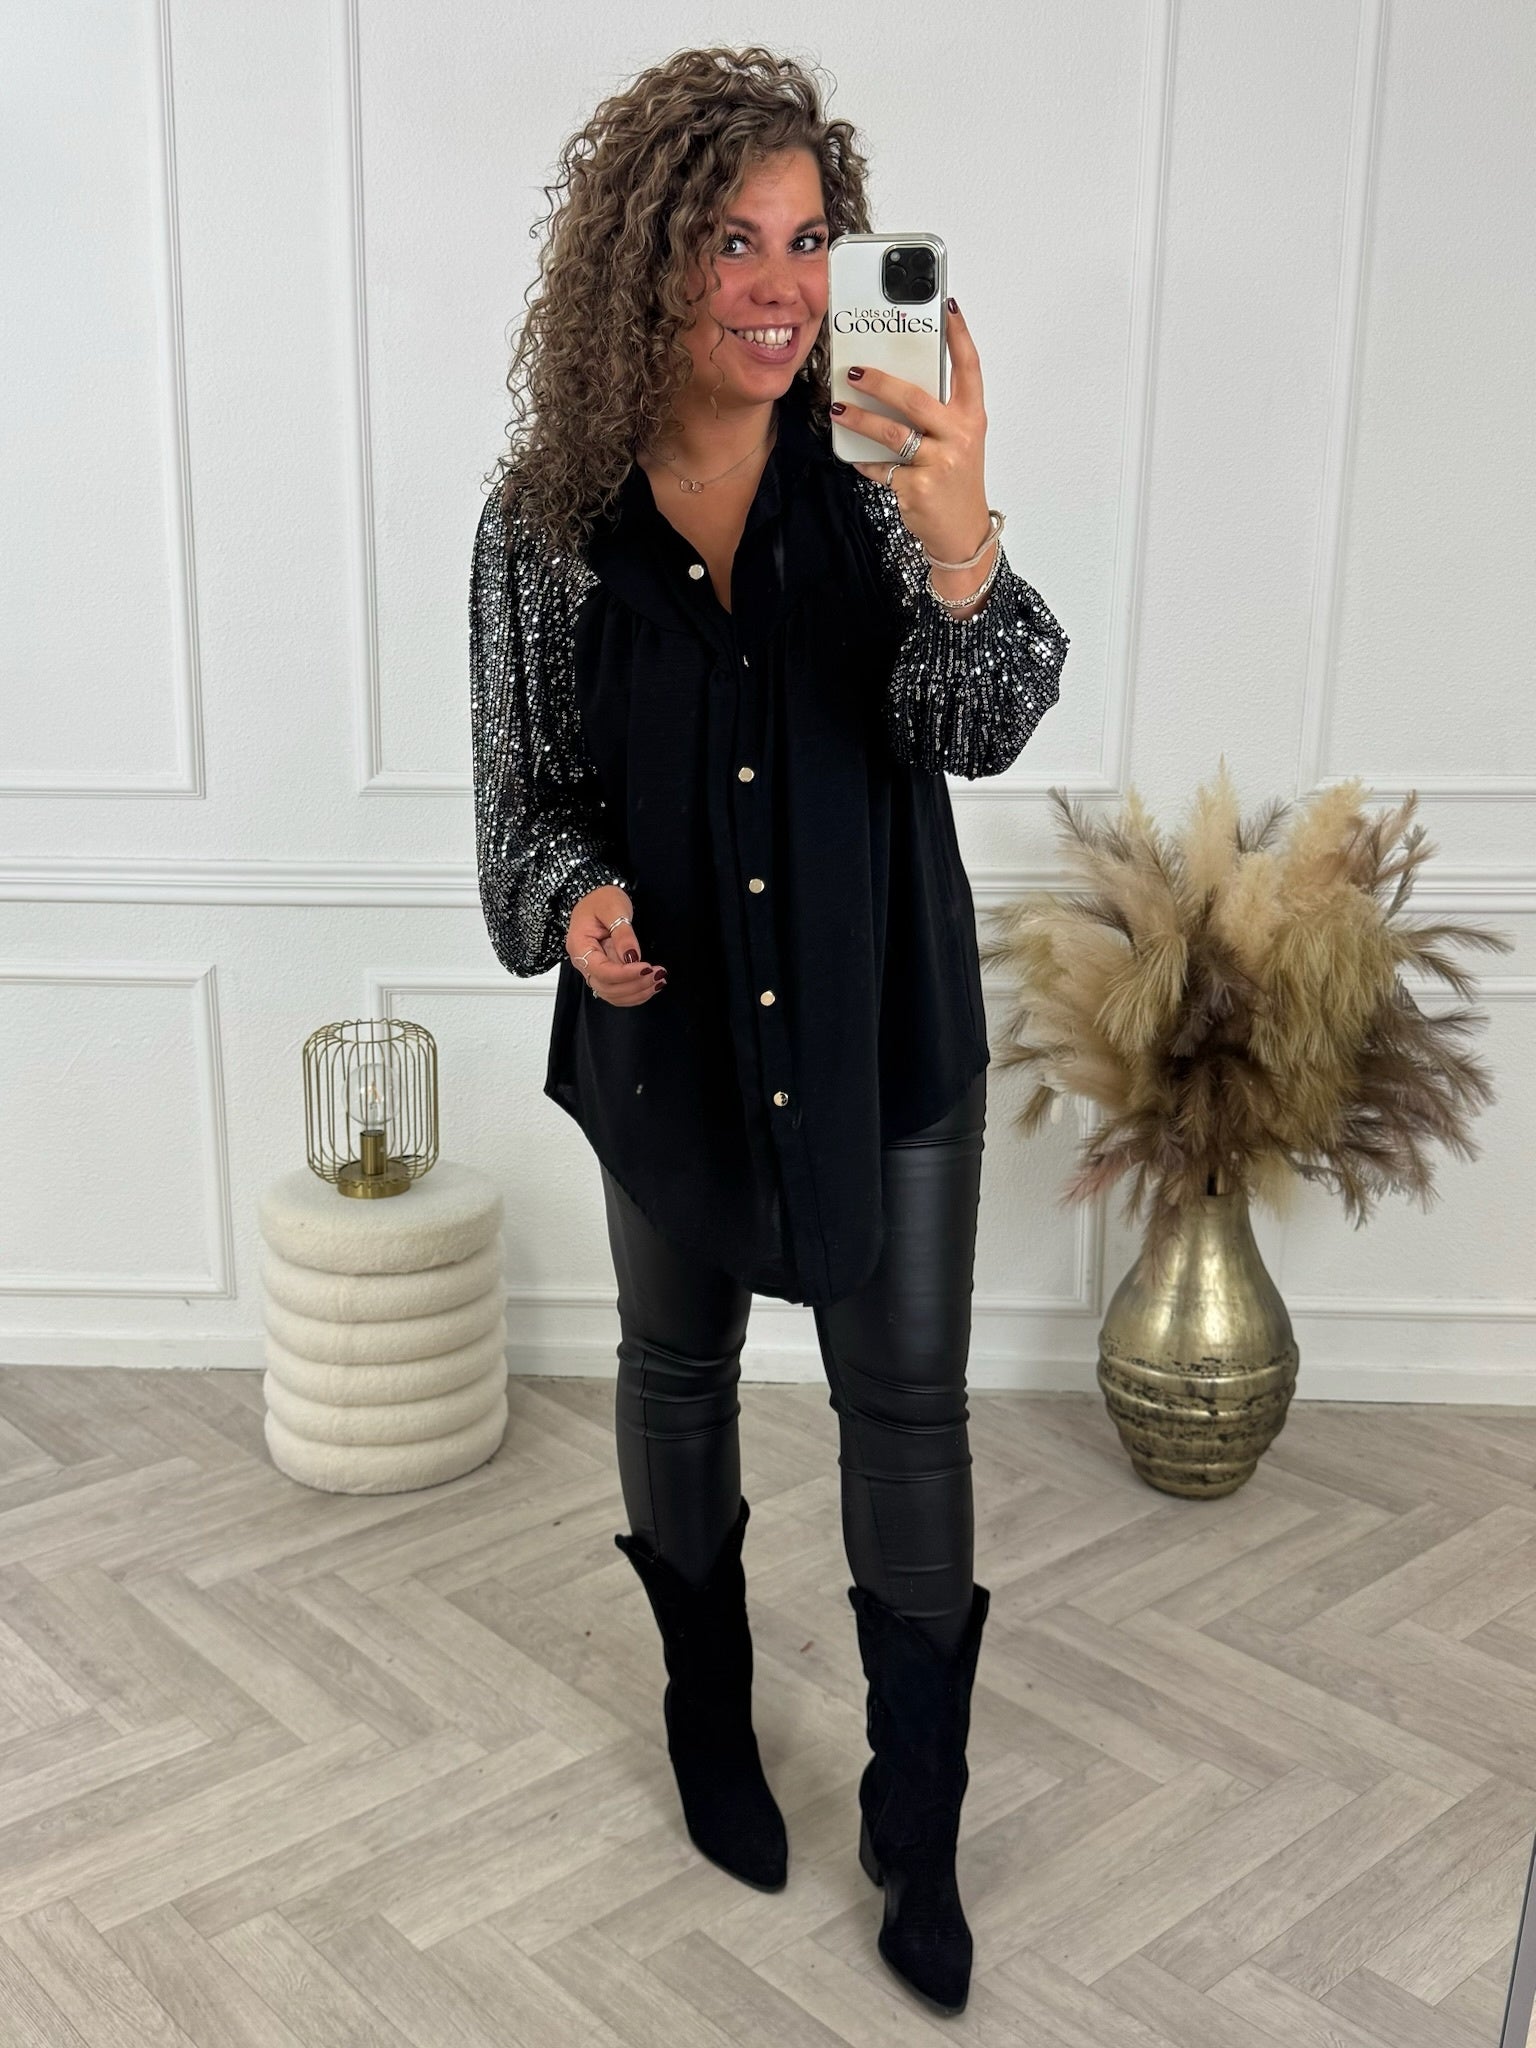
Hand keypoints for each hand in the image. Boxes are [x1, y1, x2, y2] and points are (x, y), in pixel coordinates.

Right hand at [567, 885, 665, 1004]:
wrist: (596, 897)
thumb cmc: (602, 899)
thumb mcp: (613, 908)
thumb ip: (623, 933)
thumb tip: (632, 957)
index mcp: (579, 946)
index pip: (601, 971)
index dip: (625, 974)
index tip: (647, 968)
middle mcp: (583, 962)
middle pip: (606, 987)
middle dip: (634, 985)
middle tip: (658, 974)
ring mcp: (593, 969)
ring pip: (612, 994)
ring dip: (636, 992)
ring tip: (658, 980)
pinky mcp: (604, 972)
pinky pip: (616, 990)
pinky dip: (634, 993)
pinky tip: (651, 986)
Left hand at [836, 299, 993, 569]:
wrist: (962, 533)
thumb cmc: (956, 481)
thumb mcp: (959, 442)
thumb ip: (937, 413)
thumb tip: (894, 384)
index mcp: (971, 418)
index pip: (969, 368)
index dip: (959, 336)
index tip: (948, 308)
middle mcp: (959, 437)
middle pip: (915, 399)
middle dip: (880, 382)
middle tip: (854, 370)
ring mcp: (939, 463)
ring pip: (891, 433)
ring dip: (859, 419)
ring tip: (838, 409)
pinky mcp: (918, 488)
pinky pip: (881, 467)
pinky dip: (865, 461)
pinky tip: (855, 455)